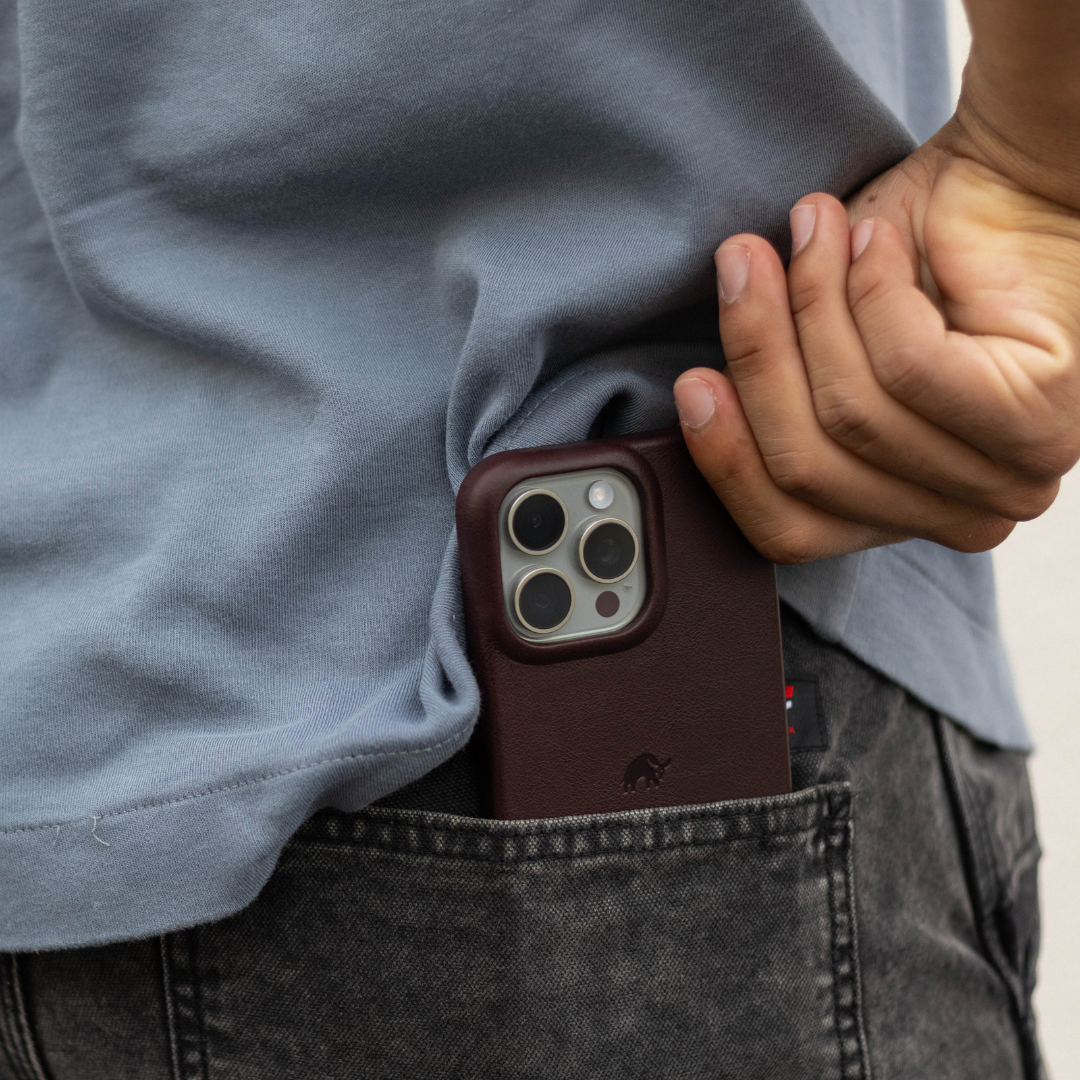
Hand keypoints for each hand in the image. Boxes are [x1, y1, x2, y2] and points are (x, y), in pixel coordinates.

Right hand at [673, 123, 1079, 562]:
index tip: (691, 383)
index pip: (790, 528)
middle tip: (740, 263)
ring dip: (814, 304)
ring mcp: (1007, 481)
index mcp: (904, 516)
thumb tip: (694, 408)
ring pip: (853, 415)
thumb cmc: (908, 266)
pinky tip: (875, 240)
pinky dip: (873, 292)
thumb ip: (773, 404)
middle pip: (810, 469)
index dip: (727, 460)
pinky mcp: (1036, 424)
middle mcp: (961, 516)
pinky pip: (909, 369)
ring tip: (813, 227)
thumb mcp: (816, 353)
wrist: (1020, 182)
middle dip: (760, 357)